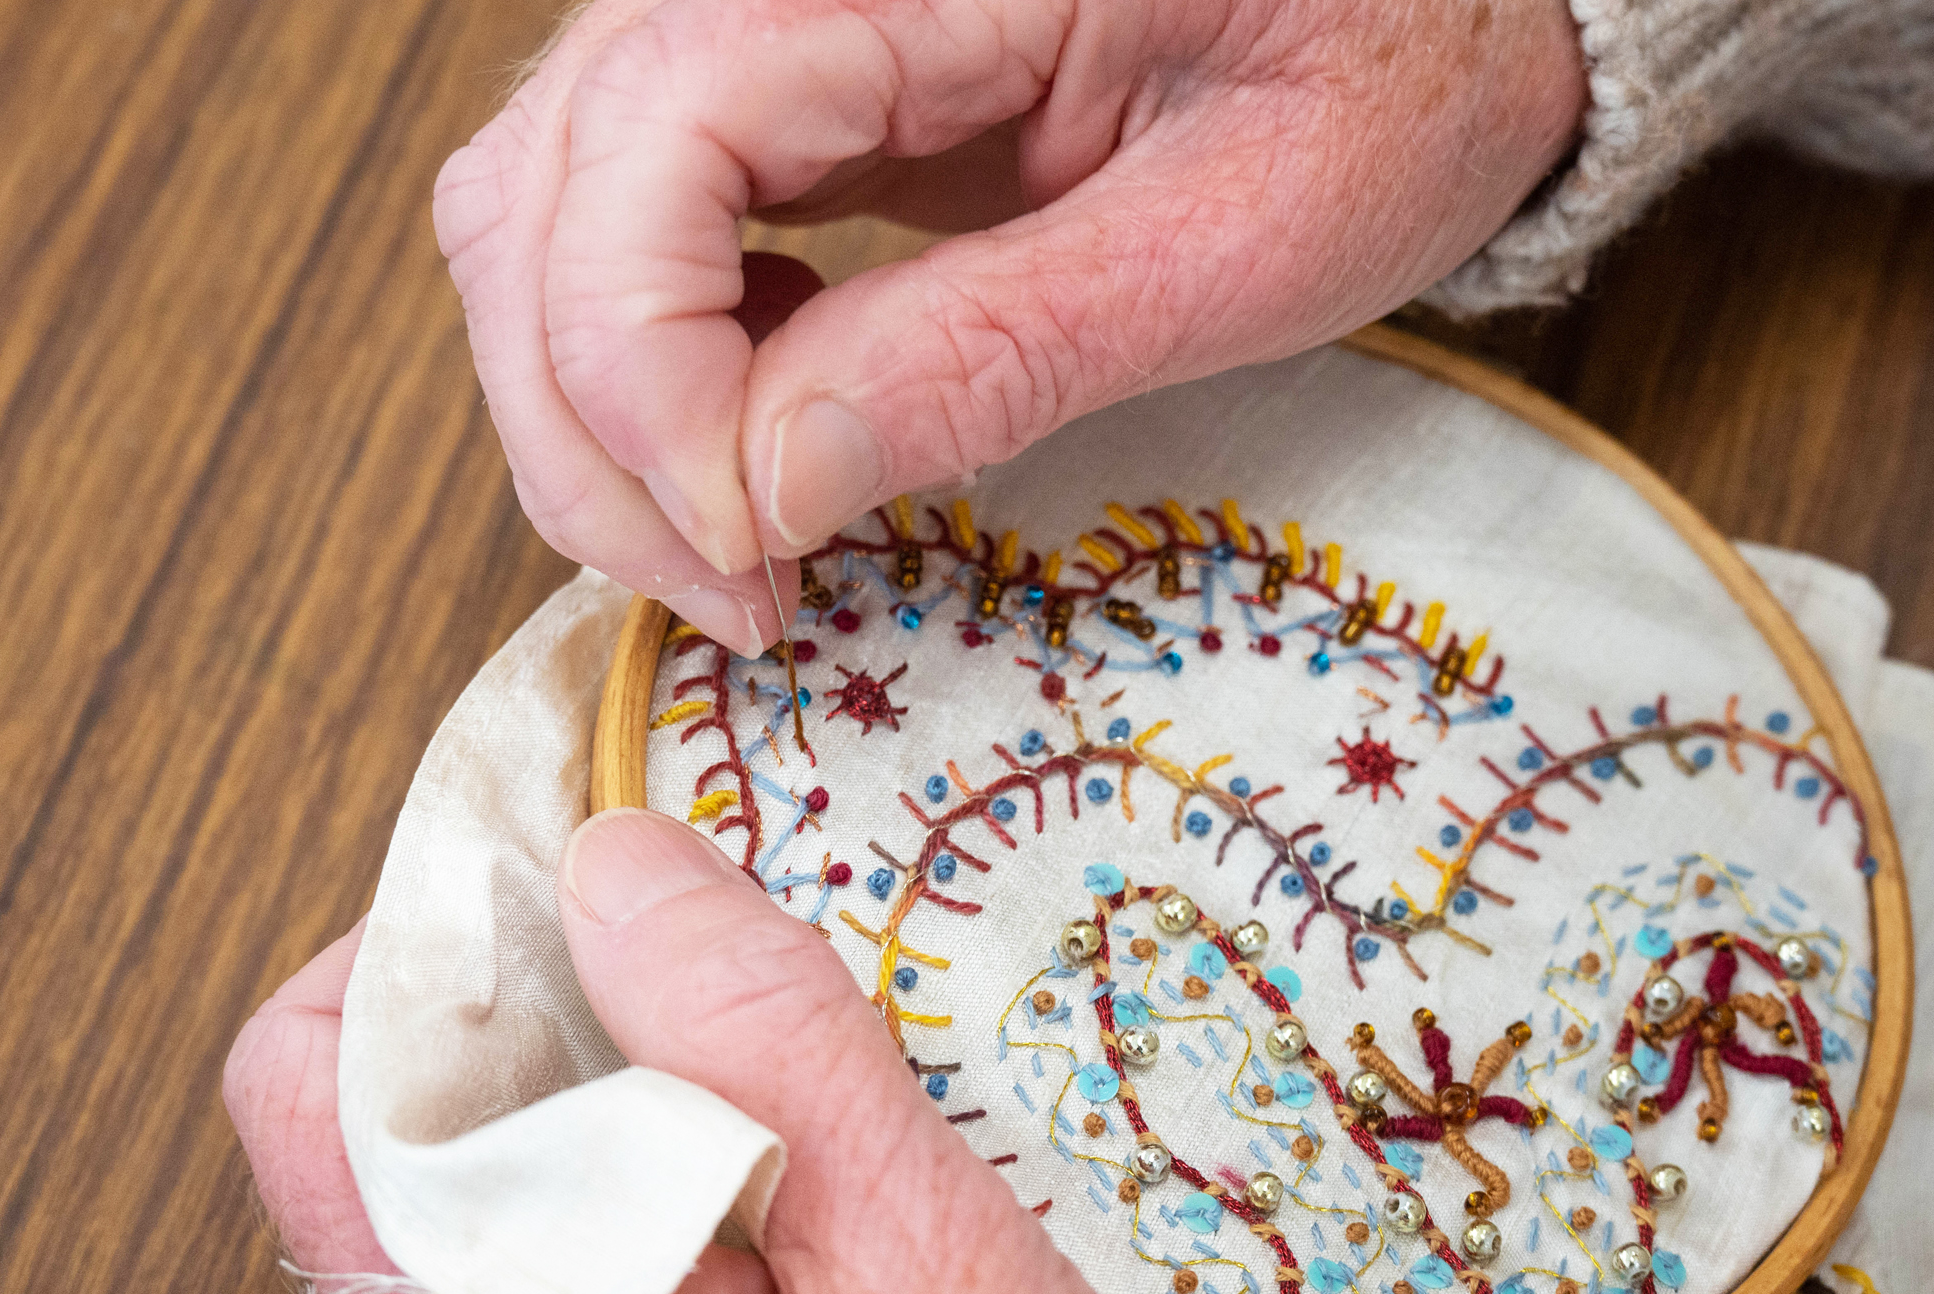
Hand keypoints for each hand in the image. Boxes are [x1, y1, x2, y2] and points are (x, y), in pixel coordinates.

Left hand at [225, 808, 1250, 1293]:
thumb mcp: (915, 1260)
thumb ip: (757, 1048)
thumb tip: (613, 862)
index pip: (312, 1077)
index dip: (427, 929)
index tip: (586, 863)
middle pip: (404, 1120)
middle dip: (553, 996)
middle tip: (731, 948)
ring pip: (510, 1186)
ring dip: (634, 1078)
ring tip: (794, 1057)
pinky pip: (596, 1256)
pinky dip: (681, 1164)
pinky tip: (815, 1172)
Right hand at [433, 0, 1585, 653]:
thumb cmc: (1388, 76)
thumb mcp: (1239, 238)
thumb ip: (995, 351)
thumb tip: (764, 491)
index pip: (648, 140)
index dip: (646, 376)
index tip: (753, 549)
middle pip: (545, 192)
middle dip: (595, 432)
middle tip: (736, 595)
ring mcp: (777, 20)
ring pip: (548, 213)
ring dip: (601, 413)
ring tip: (741, 547)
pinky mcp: (796, 86)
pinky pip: (631, 223)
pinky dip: (653, 366)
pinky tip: (766, 439)